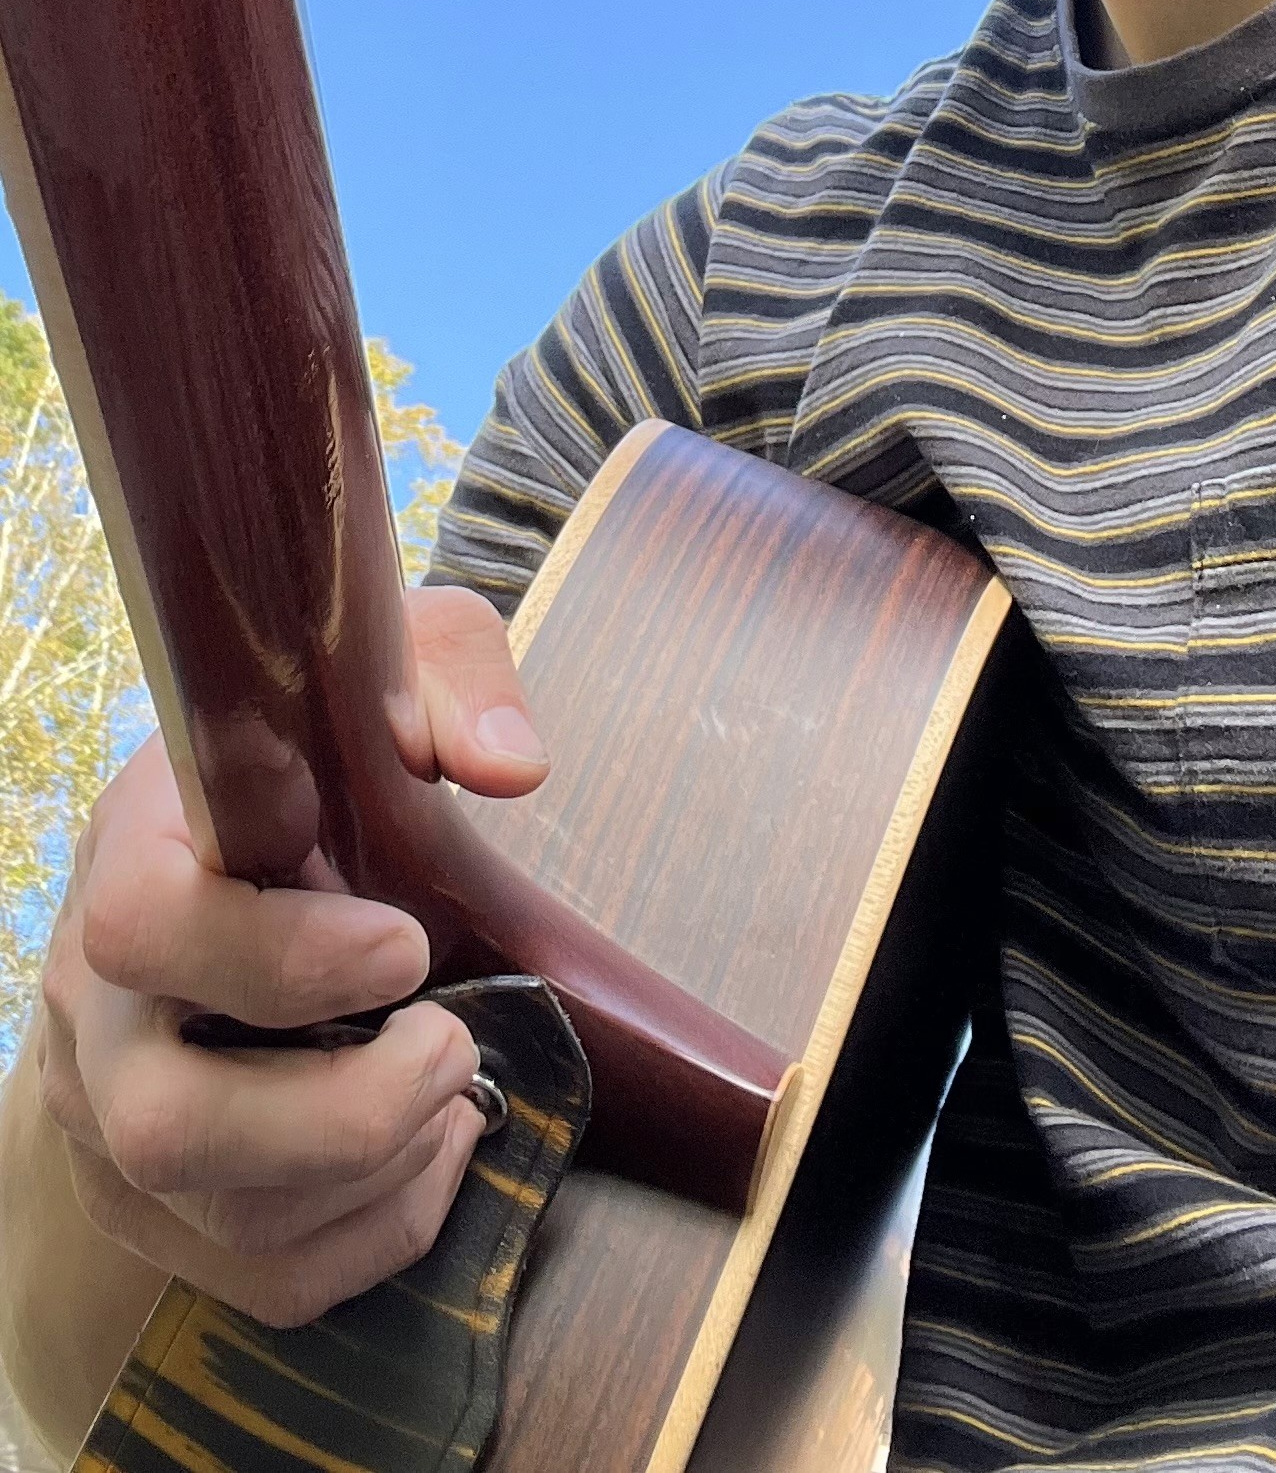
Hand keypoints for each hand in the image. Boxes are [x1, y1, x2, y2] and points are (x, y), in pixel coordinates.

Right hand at [36, 585, 549, 1328]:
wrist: (225, 853)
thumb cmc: (305, 762)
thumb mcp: (383, 665)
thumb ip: (449, 681)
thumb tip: (511, 763)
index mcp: (128, 858)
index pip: (146, 929)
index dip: (280, 959)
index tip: (404, 943)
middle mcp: (94, 1012)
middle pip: (170, 1124)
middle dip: (347, 1112)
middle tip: (452, 1042)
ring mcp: (108, 1127)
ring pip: (226, 1218)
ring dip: (383, 1171)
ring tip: (455, 1081)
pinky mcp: (158, 1212)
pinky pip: (267, 1280)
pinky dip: (380, 1233)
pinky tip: (432, 1145)